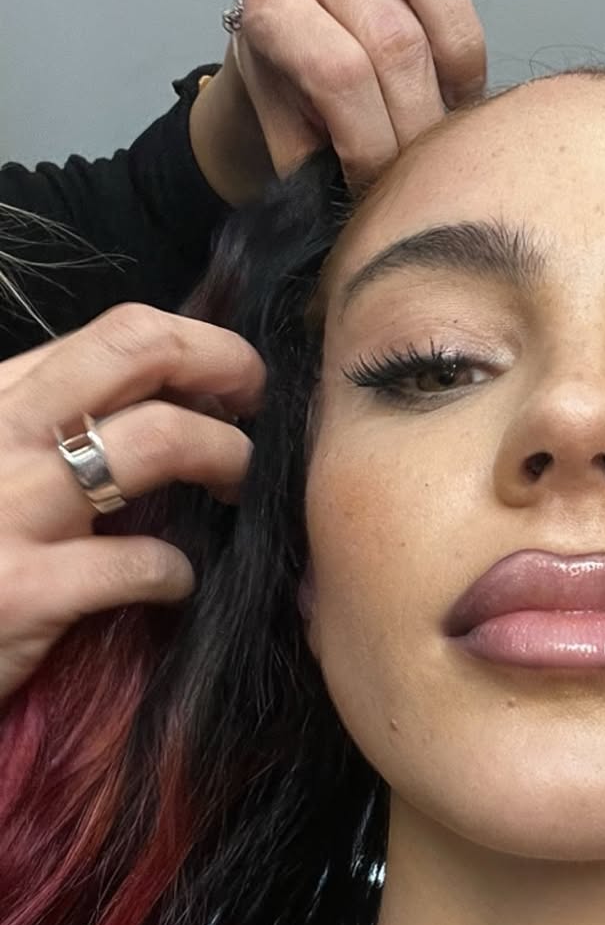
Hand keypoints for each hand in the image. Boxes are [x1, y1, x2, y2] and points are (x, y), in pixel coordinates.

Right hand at [0, 304, 264, 701]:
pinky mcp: (22, 591)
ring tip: (239, 486)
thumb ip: (53, 426)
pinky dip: (179, 573)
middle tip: (259, 408)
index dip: (199, 348)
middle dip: (228, 364)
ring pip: (159, 438)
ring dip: (228, 456)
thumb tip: (168, 402)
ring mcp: (8, 507)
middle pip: (141, 349)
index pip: (117, 333)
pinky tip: (173, 585)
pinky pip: (143, 561)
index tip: (233, 383)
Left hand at [189, 0, 538, 200]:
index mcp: (273, 8)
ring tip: (457, 109)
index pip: (338, 74)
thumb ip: (319, 167)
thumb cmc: (296, 103)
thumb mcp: (289, 142)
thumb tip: (370, 205)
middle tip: (428, 164)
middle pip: (394, 38)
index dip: (373, 142)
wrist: (282, 55)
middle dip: (421, 119)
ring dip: (461, 62)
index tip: (384, 188)